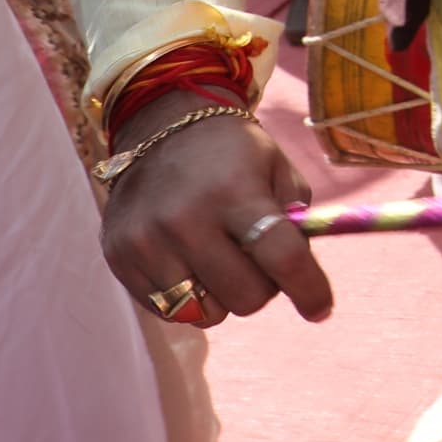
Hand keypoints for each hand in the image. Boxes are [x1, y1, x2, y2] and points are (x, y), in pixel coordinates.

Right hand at [99, 95, 332, 326]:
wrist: (160, 127)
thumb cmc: (232, 154)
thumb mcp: (278, 168)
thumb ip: (297, 221)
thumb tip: (303, 275)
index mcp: (235, 192)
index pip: (282, 257)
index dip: (309, 290)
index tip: (321, 309)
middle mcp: (186, 221)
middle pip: (245, 296)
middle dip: (264, 288)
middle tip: (259, 262)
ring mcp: (147, 243)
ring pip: (206, 313)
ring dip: (224, 297)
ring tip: (222, 261)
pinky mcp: (120, 259)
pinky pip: (167, 311)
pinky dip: (188, 297)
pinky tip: (190, 263)